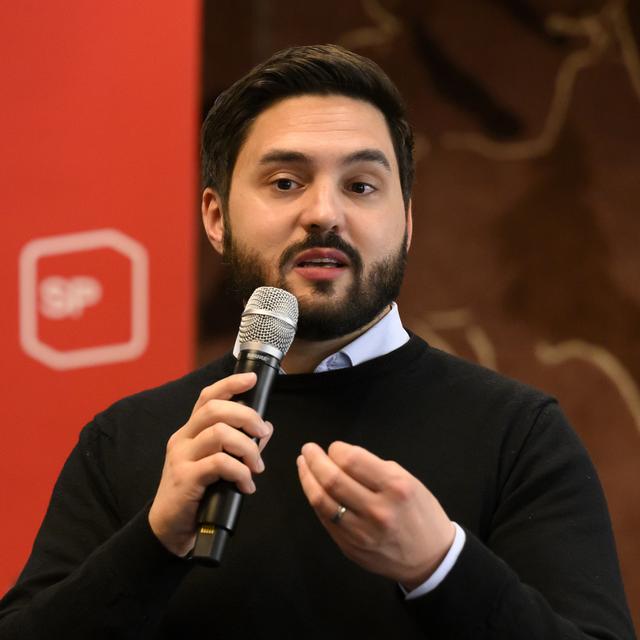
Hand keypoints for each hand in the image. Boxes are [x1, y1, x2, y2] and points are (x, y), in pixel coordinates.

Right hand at [149, 372, 271, 556]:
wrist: (169, 530)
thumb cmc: (196, 495)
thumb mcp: (217, 465)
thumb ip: (240, 445)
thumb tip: (266, 427)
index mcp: (190, 432)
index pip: (207, 397)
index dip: (230, 384)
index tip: (251, 379)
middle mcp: (183, 439)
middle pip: (215, 409)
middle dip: (246, 416)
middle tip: (262, 433)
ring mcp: (182, 457)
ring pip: (219, 434)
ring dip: (247, 448)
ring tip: (256, 467)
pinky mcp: (185, 478)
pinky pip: (219, 464)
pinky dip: (240, 472)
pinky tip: (246, 485)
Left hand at [297, 441, 454, 589]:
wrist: (430, 558)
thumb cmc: (420, 512)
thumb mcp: (409, 481)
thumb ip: (375, 468)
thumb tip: (340, 457)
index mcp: (396, 487)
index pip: (352, 460)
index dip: (336, 449)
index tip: (335, 447)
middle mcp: (378, 510)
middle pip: (332, 479)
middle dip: (314, 459)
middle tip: (308, 449)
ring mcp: (361, 532)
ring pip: (321, 500)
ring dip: (307, 478)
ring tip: (303, 464)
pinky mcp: (350, 547)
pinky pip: (325, 518)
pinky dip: (315, 498)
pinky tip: (312, 486)